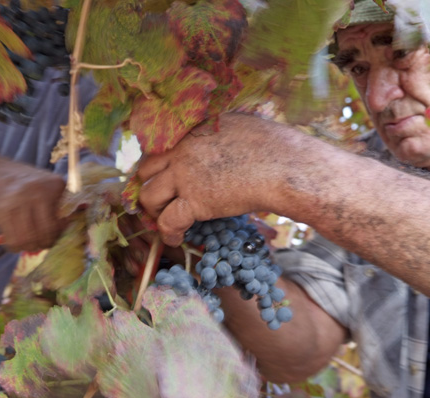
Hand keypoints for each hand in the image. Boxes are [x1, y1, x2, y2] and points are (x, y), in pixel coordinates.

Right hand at [0, 150, 66, 251]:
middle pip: (47, 232)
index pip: (63, 221)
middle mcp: (40, 191)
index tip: (50, 236)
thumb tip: (66, 228)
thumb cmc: (20, 184)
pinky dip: (14, 246)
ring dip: (28, 246)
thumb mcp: (44, 187)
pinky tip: (12, 241)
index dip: (57, 234)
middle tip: (38, 244)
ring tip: (25, 243)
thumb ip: (57, 205)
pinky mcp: (3, 210)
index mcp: (55, 184)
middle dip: (44, 243)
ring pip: (30, 239)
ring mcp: (21, 200)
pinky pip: (14, 239)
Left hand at [137, 113, 294, 245]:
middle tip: (159, 201)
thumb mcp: (237, 126)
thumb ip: (216, 134)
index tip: (162, 180)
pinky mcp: (195, 200)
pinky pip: (167, 221)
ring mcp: (185, 174)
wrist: (285, 167)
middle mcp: (182, 149)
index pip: (158, 148)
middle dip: (149, 187)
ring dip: (154, 211)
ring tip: (165, 220)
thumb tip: (214, 142)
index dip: (157, 168)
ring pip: (148, 196)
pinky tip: (175, 239)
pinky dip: (168, 234)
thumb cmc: (275, 148)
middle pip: (145, 170)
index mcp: (191, 130)